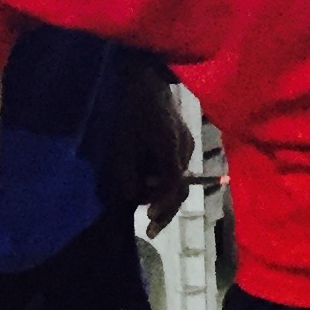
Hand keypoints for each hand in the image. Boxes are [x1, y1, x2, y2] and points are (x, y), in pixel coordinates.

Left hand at [104, 74, 197, 232]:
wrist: (148, 79)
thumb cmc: (132, 109)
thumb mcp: (122, 141)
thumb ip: (125, 171)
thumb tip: (133, 197)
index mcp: (171, 147)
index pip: (173, 184)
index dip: (162, 204)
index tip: (148, 218)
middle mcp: (185, 149)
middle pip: (181, 188)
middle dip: (166, 211)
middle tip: (150, 230)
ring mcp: (187, 145)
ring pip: (181, 180)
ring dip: (164, 197)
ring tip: (147, 210)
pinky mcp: (184, 142)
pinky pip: (178, 169)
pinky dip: (166, 183)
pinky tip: (151, 187)